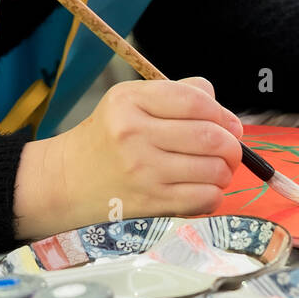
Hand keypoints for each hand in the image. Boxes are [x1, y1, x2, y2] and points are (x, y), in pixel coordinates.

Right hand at [13, 75, 243, 238]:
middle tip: (231, 149)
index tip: (230, 124)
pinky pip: (204, 199)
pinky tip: (201, 189)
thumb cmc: (106, 139)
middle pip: (211, 137)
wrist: (66, 181)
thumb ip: (177, 94)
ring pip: (213, 170)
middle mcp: (134, 135)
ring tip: (216, 170)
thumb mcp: (129, 102)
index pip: (195, 101)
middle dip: (232, 145)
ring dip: (225, 172)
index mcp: (129, 102)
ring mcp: (143, 172)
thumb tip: (222, 109)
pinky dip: (213, 194)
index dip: (222, 113)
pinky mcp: (150, 203)